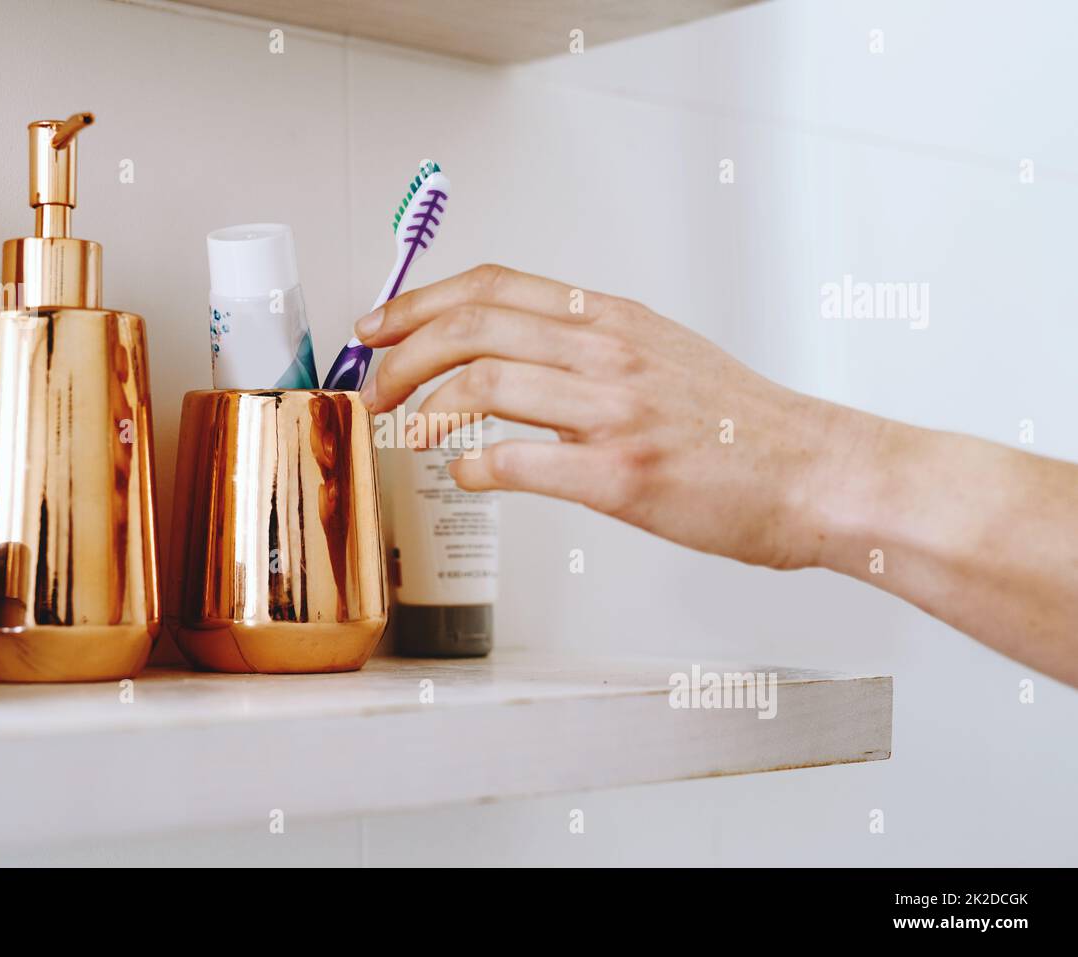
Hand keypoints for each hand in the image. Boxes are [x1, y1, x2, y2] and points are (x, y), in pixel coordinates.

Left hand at [356, 264, 864, 570]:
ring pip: (485, 381)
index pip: (492, 286)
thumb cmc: (743, 425)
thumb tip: (511, 355)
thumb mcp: (661, 352)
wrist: (818, 472)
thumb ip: (587, 345)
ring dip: (424, 408)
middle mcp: (609, 351)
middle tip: (376, 386)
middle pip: (472, 325)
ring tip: (404, 432)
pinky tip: (464, 475)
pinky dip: (474, 467)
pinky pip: (519, 461)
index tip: (379, 328)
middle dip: (402, 355)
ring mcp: (615, 411)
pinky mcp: (622, 474)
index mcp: (612, 319)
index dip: (417, 302)